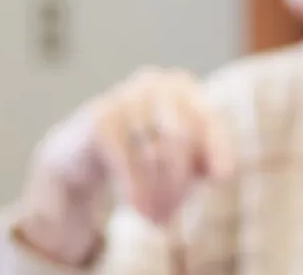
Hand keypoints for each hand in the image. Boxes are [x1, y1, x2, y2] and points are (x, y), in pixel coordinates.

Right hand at [13, 68, 235, 262]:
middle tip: (172, 214)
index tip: (223, 178)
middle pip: (181, 139)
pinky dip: (135, 190)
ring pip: (155, 153)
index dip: (218, 148)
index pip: (209, 119)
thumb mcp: (177, 155)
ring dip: (158, 193)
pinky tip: (137, 209)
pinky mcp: (100, 118)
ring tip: (158, 219)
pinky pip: (127, 161)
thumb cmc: (141, 151)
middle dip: (179, 182)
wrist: (79, 151)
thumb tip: (223, 174)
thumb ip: (204, 160)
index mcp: (181, 87)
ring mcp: (125, 97)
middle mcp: (154, 83)